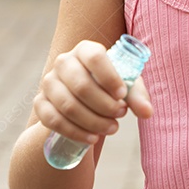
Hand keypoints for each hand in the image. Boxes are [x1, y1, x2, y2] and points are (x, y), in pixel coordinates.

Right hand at [34, 40, 153, 144]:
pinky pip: (54, 121)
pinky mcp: (40, 103)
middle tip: (120, 115)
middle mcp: (63, 62)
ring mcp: (48, 82)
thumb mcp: (125, 87)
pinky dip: (75, 132)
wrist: (81, 100)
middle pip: (81, 86)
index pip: (94, 57)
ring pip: (68, 106)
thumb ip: (137, 97)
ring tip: (112, 128)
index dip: (109, 77)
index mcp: (85, 49)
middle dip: (104, 105)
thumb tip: (148, 112)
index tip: (122, 95)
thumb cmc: (108, 87)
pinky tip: (92, 138)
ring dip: (93, 121)